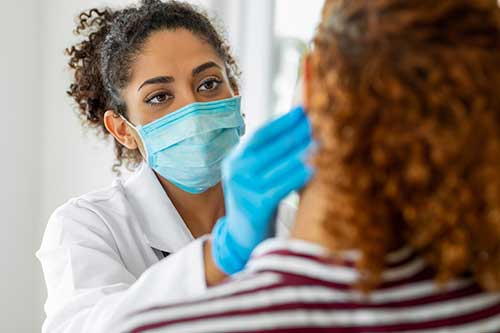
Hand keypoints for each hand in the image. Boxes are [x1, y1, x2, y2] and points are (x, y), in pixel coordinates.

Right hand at [211, 106, 314, 274]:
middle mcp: (235, 172)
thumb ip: (269, 156)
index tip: (303, 111)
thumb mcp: (257, 175)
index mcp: (234, 160)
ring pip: (276, 165)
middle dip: (295, 133)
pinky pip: (280, 187)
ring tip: (321, 141)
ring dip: (300, 151)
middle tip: (317, 122)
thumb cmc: (258, 201)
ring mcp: (242, 190)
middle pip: (269, 147)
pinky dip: (297, 176)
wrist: (243, 239)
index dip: (282, 122)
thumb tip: (299, 129)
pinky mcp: (254, 207)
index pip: (260, 135)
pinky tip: (313, 168)